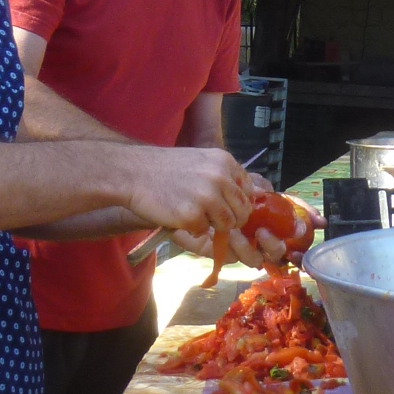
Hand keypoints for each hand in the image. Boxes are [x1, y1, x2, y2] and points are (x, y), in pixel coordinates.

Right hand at [122, 144, 254, 237]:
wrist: (132, 171)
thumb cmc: (166, 168)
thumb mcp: (202, 161)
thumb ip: (227, 176)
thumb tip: (261, 194)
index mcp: (224, 162)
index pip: (248, 190)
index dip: (238, 202)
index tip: (225, 205)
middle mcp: (220, 178)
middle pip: (242, 211)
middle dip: (230, 219)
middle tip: (210, 217)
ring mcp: (207, 197)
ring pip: (226, 225)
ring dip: (211, 225)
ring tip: (192, 214)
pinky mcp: (191, 216)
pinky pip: (203, 232)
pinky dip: (191, 229)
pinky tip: (178, 216)